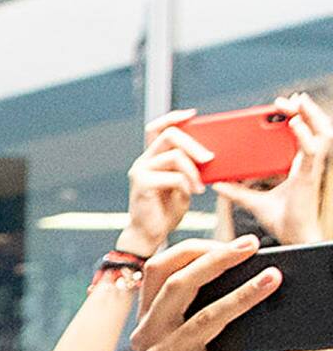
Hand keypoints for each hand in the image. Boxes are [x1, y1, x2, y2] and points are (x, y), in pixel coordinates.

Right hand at [124, 111, 207, 253]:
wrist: (150, 235)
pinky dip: (187, 184)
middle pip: (170, 134)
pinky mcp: (142, 185)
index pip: (158, 127)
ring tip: (201, 185)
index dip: (174, 117)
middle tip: (210, 159)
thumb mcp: (184, 183)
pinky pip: (173, 176)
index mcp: (152, 157)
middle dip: (195, 144)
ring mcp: (141, 171)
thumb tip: (210, 155)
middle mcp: (144, 161)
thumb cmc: (167, 210)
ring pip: (175, 155)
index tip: (192, 115)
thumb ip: (190, 167)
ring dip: (194, 170)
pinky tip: (191, 194)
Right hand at [132, 235, 299, 350]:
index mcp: (147, 318)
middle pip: (178, 285)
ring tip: (274, 279)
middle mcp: (149, 334)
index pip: (158, 269)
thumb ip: (200, 308)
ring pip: (206, 317)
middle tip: (251, 245)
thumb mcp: (187, 336)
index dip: (191, 250)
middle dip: (216, 260)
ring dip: (244, 295)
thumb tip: (252, 273)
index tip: (228, 243)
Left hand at [220, 94, 331, 246]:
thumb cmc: (281, 221)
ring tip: (295, 104)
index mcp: (297, 165)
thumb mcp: (253, 202)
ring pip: (320, 134)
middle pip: (314, 129)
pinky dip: (303, 136)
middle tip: (286, 101)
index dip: (296, 118)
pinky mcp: (308, 176)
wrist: (292, 238)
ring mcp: (310, 168)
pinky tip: (293, 125)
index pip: (302, 135)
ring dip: (310, 116)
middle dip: (304, 111)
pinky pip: (310, 151)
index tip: (280, 107)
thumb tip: (217, 183)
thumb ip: (237, 192)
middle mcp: (307, 163)